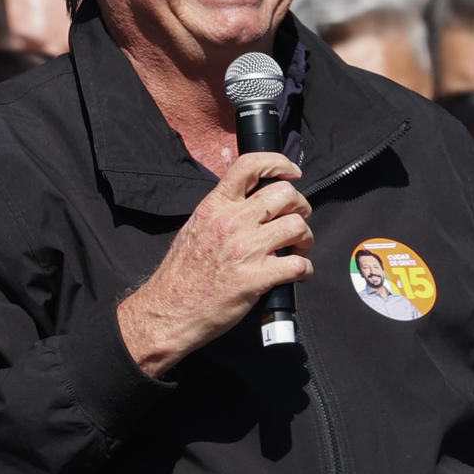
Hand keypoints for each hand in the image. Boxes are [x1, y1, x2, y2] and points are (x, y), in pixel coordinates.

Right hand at [117, 152, 314, 375]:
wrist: (168, 310)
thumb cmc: (181, 274)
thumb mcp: (195, 227)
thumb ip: (222, 211)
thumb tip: (250, 204)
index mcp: (214, 206)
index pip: (249, 166)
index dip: (278, 163)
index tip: (291, 173)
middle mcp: (231, 222)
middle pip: (285, 194)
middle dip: (300, 206)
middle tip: (296, 219)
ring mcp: (245, 249)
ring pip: (297, 226)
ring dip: (305, 238)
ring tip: (297, 249)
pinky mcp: (256, 278)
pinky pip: (298, 265)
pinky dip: (305, 269)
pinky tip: (297, 274)